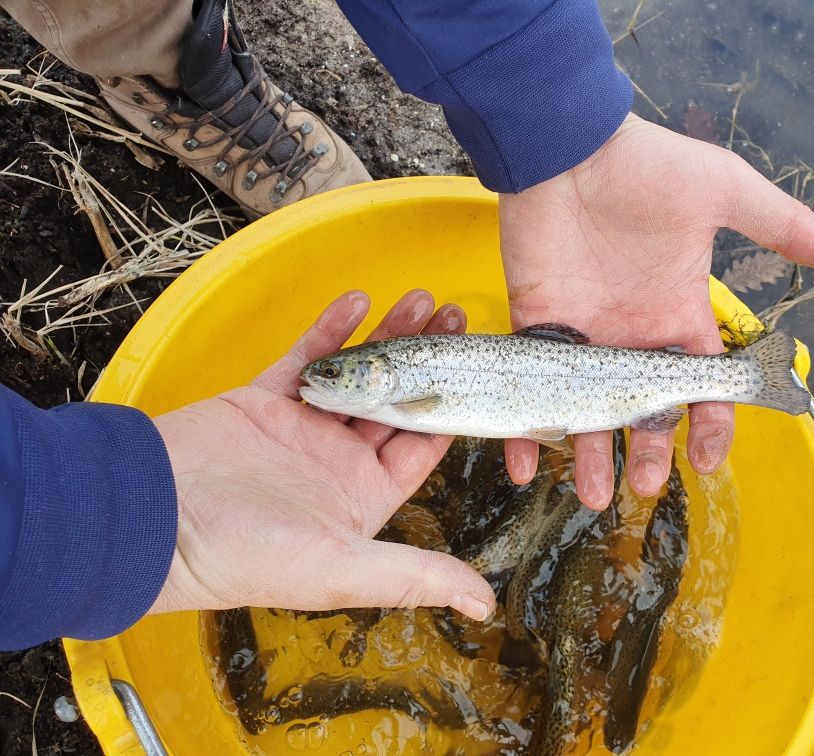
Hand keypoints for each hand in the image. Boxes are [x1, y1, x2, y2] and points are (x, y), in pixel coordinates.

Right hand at [149, 290, 493, 621]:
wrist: (155, 521)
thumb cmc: (246, 558)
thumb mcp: (342, 572)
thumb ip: (416, 576)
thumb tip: (483, 604)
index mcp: (363, 496)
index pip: (421, 446)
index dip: (451, 406)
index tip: (474, 368)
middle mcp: (336, 460)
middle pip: (395, 399)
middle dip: (426, 357)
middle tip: (454, 315)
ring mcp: (300, 427)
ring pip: (357, 372)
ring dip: (387, 335)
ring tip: (420, 298)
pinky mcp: (263, 400)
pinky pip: (304, 355)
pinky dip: (330, 328)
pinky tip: (358, 300)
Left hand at [499, 113, 813, 508]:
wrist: (568, 147)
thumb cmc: (647, 168)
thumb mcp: (726, 193)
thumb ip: (783, 227)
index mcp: (678, 315)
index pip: (700, 386)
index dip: (709, 425)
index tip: (708, 459)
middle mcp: (631, 337)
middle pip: (644, 413)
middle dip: (648, 453)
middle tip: (645, 486)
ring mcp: (583, 338)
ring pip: (587, 414)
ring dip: (590, 457)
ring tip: (594, 495)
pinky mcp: (535, 330)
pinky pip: (528, 390)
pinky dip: (524, 431)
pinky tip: (524, 464)